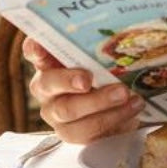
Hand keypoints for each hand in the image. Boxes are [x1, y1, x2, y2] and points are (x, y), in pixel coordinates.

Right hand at [23, 39, 144, 144]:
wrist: (117, 104)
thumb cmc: (103, 72)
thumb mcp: (98, 57)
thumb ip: (96, 48)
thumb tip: (117, 33)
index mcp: (48, 62)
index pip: (34, 51)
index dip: (35, 48)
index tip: (39, 47)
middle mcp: (46, 88)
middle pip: (49, 84)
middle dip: (69, 80)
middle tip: (87, 80)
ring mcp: (56, 114)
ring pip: (69, 111)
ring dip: (100, 102)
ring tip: (125, 94)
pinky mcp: (73, 134)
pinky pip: (88, 131)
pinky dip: (114, 118)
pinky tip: (132, 107)